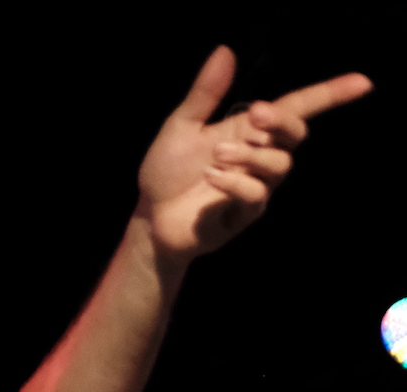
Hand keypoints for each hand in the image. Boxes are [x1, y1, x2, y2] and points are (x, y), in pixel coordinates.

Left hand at [136, 46, 371, 259]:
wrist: (151, 217)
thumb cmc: (167, 172)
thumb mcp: (181, 125)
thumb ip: (205, 93)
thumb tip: (225, 51)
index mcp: (250, 130)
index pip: (299, 108)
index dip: (331, 95)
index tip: (363, 82)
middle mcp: (260, 156)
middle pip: (297, 135)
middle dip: (282, 121)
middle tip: (255, 114)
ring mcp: (256, 187)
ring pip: (278, 165)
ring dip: (250, 155)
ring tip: (215, 156)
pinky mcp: (244, 215)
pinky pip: (256, 195)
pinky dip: (235, 182)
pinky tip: (212, 177)